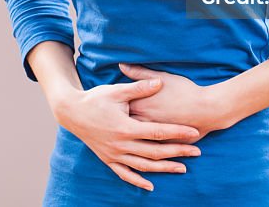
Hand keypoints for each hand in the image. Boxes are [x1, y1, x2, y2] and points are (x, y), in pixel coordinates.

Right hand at [51, 77, 202, 191]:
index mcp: (125, 127)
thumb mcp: (116, 90)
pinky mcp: (107, 159)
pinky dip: (138, 180)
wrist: (71, 112)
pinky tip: (151, 186)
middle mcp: (121, 144)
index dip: (177, 132)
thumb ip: (139, 87)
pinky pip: (124, 174)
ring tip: (182, 169)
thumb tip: (159, 82)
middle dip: (177, 152)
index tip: (194, 132)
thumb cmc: (95, 99)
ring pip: (143, 165)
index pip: (157, 132)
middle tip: (197, 151)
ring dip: (163, 168)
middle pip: (155, 151)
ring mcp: (114, 154)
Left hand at [119, 63, 226, 140]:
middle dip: (115, 123)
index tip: (106, 105)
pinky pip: (147, 148)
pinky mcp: (163, 144)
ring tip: (121, 134)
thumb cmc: (184, 90)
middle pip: (122, 124)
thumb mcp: (161, 77)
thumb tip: (121, 65)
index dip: (111, 107)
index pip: (117, 107)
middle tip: (109, 120)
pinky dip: (140, 147)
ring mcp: (152, 134)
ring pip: (132, 139)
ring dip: (126, 137)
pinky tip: (135, 147)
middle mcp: (143, 121)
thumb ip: (139, 73)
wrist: (207, 109)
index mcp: (140, 105)